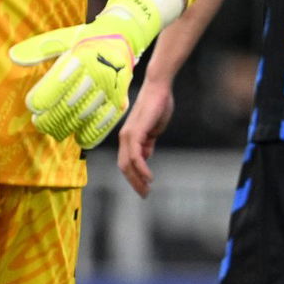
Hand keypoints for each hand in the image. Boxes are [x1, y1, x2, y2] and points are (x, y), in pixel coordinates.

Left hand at [9, 17, 137, 148]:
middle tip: (40, 123)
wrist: (123, 37)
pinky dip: (91, 134)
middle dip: (50, 119)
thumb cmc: (88, 39)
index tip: (33, 106)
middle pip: (68, 105)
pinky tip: (79, 138)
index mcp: (81, 56)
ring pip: (83, 117)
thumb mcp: (64, 38)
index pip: (57, 83)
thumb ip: (38, 49)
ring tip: (55, 130)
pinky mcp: (120, 99)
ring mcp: (110, 88)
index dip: (42, 99)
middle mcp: (97, 72)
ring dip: (66, 128)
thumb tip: (13, 56)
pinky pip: (104, 122)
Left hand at [117, 79, 174, 196]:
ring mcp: (128, 135)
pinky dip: (141, 169)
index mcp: (129, 137)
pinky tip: (149, 177)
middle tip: (145, 194)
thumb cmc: (158, 105)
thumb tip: (145, 156)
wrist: (159, 88)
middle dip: (134, 183)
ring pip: (127, 164)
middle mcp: (125, 138)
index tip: (145, 188)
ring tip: (147, 190)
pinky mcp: (135, 133)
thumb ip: (148, 142)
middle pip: (124, 167)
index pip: (127, 162)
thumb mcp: (153, 129)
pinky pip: (135, 156)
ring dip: (137, 179)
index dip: (134, 177)